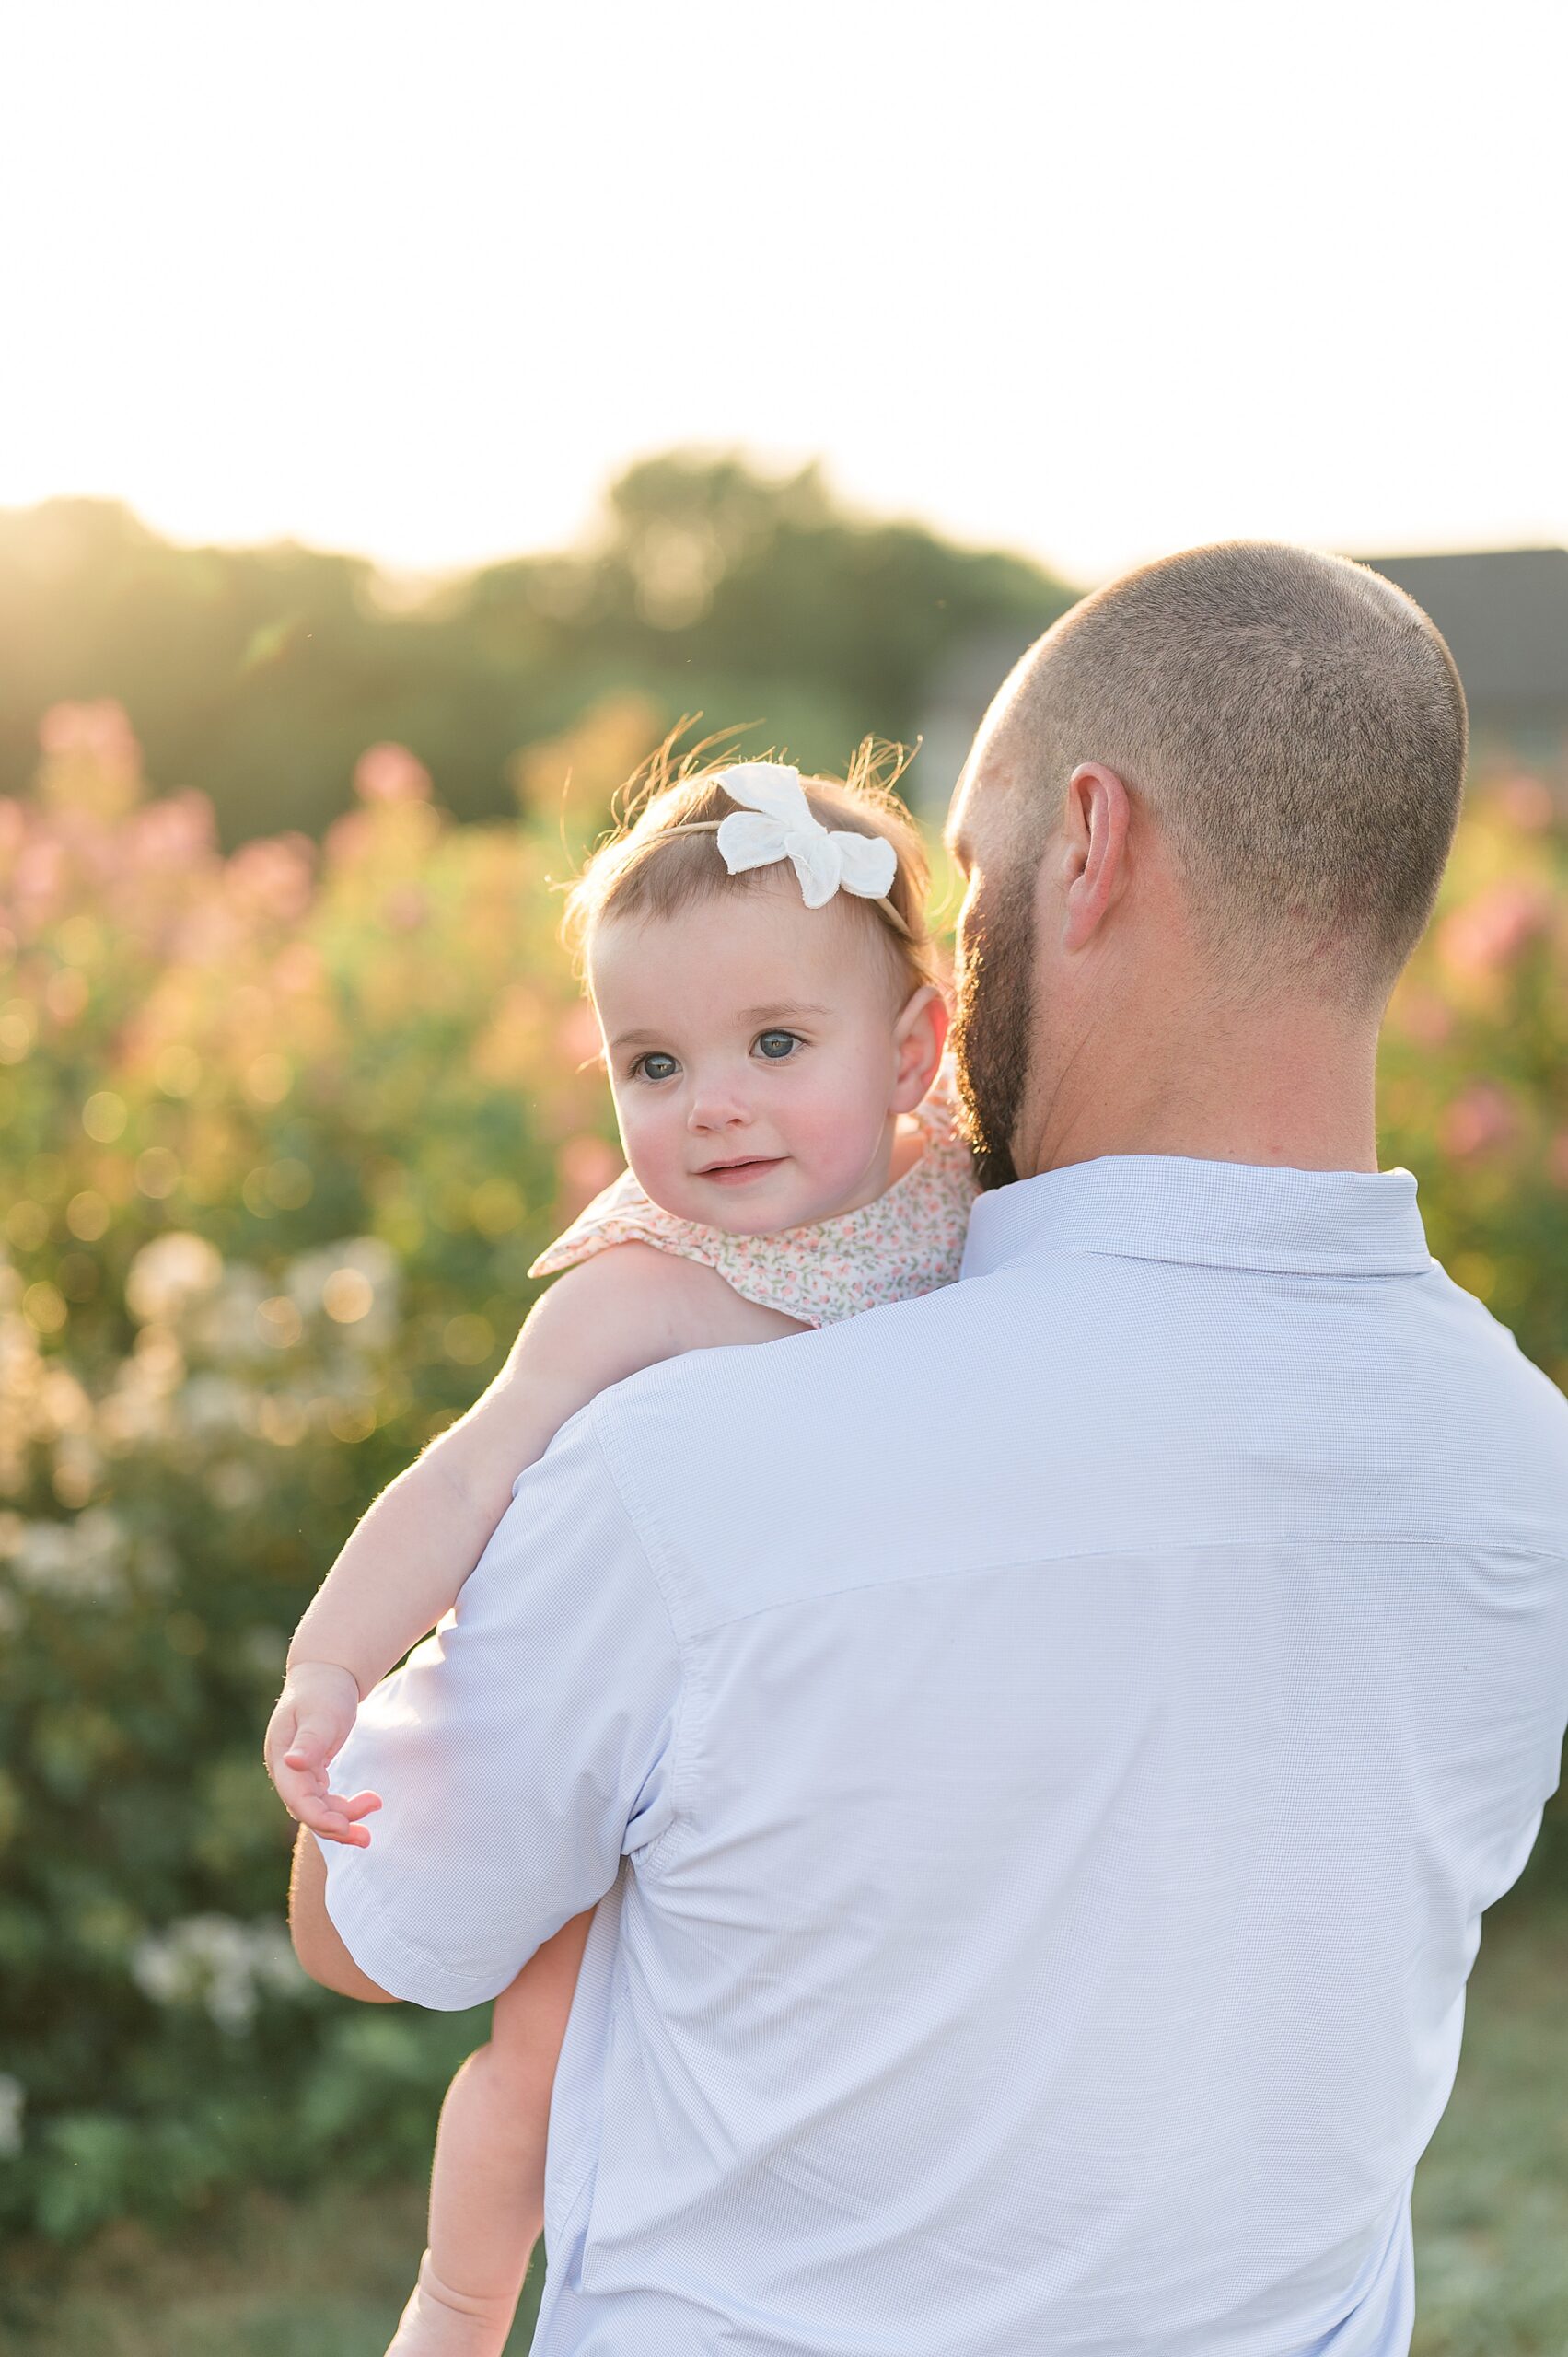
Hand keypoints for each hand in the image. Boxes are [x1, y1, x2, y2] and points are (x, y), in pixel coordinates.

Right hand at [265, 1661, 382, 1846]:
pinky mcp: (312, 1774)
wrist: (326, 1674)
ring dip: (343, 1819)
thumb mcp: (320, 1713)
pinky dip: (343, 1807)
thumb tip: (291, 1764)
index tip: (348, 1827)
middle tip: (367, 1839)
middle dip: (336, 1827)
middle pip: (307, 1811)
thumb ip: (309, 1740)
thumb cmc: (322, 1691)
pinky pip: (325, 1800)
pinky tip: (368, 1802)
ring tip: (375, 1808)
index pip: (297, 1800)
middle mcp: (285, 1770)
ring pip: (317, 1809)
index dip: (320, 1819)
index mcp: (281, 1757)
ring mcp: (298, 1774)